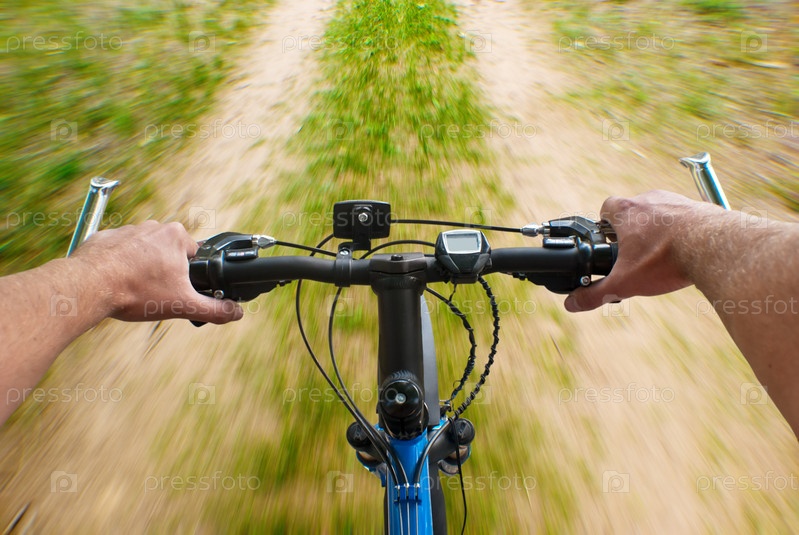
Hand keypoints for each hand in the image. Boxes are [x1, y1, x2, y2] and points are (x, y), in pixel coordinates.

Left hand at [71, 221, 242, 323]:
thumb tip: (236, 313)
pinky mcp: (104, 237)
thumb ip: (214, 309)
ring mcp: (127, 229)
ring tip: (134, 290)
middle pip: (170, 253)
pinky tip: (116, 283)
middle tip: (156, 293)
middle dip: (166, 272)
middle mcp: (153, 227)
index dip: (190, 276)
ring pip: (145, 252)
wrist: (88, 287)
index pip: (195, 255)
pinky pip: (119, 252)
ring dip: (143, 268)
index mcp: (176, 237)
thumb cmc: (136, 292)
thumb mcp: (182, 305)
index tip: (178, 290)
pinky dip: (120, 266)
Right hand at [564, 190, 719, 311]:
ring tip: (661, 254)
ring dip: (657, 229)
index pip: (606, 208)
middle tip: (634, 253)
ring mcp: (675, 200)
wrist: (715, 247)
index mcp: (626, 211)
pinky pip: (683, 216)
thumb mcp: (626, 282)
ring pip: (659, 212)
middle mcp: (649, 199)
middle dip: (632, 230)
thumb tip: (572, 304)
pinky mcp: (698, 206)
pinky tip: (685, 251)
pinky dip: (681, 230)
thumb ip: (597, 294)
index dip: (605, 224)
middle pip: (633, 210)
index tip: (608, 240)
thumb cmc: (666, 259)